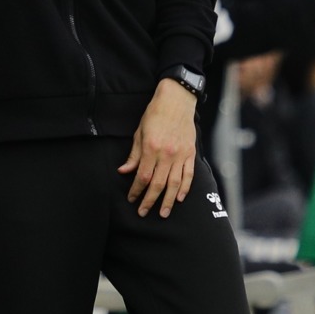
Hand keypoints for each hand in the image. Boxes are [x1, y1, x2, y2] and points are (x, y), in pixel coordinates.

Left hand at [118, 79, 198, 217]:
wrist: (177, 100)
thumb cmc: (155, 114)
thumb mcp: (139, 132)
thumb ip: (133, 155)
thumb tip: (124, 171)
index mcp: (151, 148)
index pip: (142, 176)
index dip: (136, 191)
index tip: (132, 199)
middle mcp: (166, 154)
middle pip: (158, 184)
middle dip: (149, 200)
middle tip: (143, 212)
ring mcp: (180, 154)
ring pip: (174, 184)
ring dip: (168, 201)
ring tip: (163, 213)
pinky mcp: (190, 153)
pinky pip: (188, 175)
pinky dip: (185, 188)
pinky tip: (180, 198)